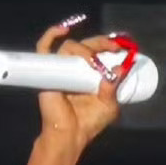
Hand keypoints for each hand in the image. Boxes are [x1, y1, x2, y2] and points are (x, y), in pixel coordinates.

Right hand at [35, 24, 123, 151]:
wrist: (70, 134)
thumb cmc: (89, 122)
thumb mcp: (109, 104)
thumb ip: (113, 87)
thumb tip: (121, 68)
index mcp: (90, 75)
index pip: (98, 52)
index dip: (107, 46)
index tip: (120, 49)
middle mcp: (75, 68)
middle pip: (85, 45)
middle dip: (100, 43)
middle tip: (113, 47)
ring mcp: (60, 68)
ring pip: (69, 46)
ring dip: (83, 48)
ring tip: (92, 59)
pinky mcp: (46, 70)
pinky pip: (44, 48)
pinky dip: (51, 35)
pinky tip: (62, 30)